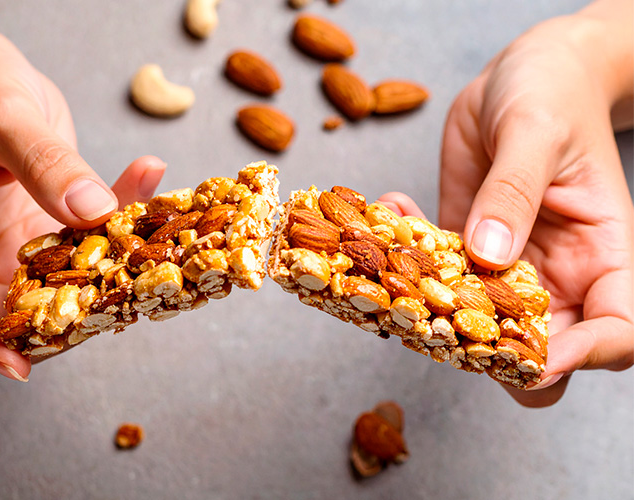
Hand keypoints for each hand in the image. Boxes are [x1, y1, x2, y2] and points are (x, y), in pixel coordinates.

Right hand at [0, 6, 166, 380]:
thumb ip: (41, 162)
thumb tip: (91, 210)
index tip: (16, 359)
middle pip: (2, 314)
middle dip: (62, 320)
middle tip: (119, 308)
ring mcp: (9, 244)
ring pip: (58, 285)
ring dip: (108, 271)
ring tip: (153, 243)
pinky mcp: (46, 228)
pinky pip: (88, 239)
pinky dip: (121, 217)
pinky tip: (148, 177)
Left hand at [437, 2, 632, 405]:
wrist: (523, 75)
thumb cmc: (553, 93)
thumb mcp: (535, 132)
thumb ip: (514, 193)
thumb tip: (491, 254)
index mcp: (605, 255)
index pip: (616, 330)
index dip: (581, 356)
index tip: (532, 360)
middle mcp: (559, 274)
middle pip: (542, 351)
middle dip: (494, 357)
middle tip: (443, 326)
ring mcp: (507, 266)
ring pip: (478, 323)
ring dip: (434, 309)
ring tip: (397, 266)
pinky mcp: (464, 249)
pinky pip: (435, 275)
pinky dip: (406, 257)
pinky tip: (391, 209)